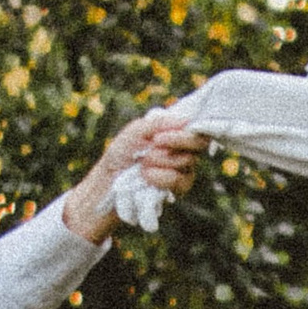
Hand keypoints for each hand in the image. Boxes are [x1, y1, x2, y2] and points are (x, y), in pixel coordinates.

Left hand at [61, 107, 203, 242]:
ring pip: (186, 162)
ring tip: (141, 165)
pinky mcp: (179, 188)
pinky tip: (146, 177)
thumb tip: (185, 120)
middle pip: (197, 144)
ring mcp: (184, 169)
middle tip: (149, 149)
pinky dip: (160, 178)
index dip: (183, 133)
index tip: (158, 138)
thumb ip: (159, 123)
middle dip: (171, 145)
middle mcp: (184, 149)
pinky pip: (179, 180)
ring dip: (159, 162)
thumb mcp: (135, 131)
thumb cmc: (122, 153)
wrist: (110, 180)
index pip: (196, 129)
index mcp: (175, 132)